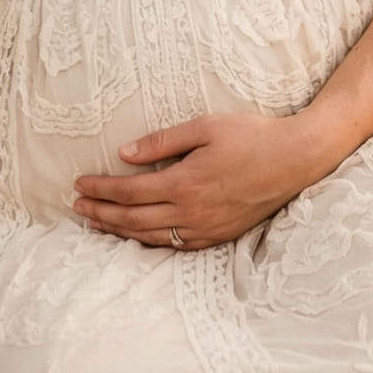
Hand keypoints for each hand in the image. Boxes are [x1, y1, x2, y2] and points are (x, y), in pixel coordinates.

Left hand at [72, 111, 324, 248]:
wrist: (296, 159)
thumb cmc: (252, 136)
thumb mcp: (205, 127)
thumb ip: (162, 141)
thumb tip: (124, 154)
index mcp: (184, 183)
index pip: (128, 192)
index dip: (100, 190)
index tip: (79, 184)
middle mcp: (191, 212)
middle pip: (133, 219)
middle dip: (101, 213)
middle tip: (76, 207)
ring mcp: (206, 229)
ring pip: (151, 237)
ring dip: (119, 232)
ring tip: (96, 224)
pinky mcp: (219, 235)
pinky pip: (176, 246)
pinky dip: (150, 243)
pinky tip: (138, 237)